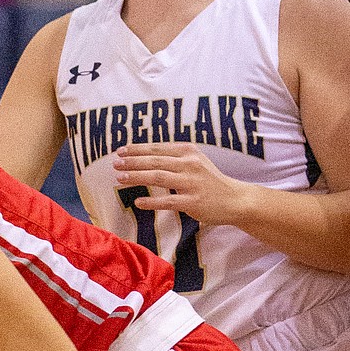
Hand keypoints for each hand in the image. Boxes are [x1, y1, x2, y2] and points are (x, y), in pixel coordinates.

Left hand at [113, 146, 249, 225]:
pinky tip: (138, 202)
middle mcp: (189, 164)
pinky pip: (168, 201)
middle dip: (132, 161)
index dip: (137, 149)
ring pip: (158, 177)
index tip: (120, 150)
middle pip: (155, 161)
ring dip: (137, 177)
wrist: (234, 199)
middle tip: (115, 163)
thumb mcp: (195, 161)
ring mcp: (191, 183)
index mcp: (188, 151)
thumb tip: (146, 156)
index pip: (157, 148)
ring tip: (119, 179)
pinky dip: (152, 202)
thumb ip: (174, 157)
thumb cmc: (209, 180)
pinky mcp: (192, 202)